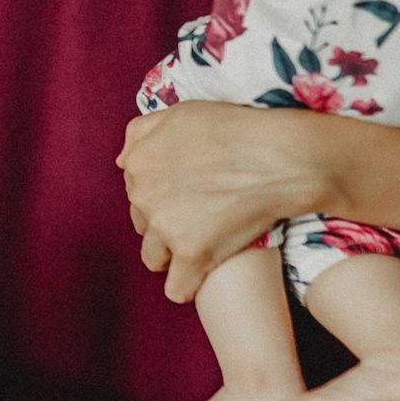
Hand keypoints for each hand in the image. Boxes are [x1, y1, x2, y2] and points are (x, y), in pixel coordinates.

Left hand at [117, 102, 334, 302]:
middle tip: (202, 214)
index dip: (163, 194)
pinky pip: (177, 288)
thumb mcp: (179, 113)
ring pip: (154, 257)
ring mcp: (166, 226)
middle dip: (166, 222)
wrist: (278, 156)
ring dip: (173, 254)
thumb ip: (141, 134)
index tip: (189, 193)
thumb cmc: (235, 129)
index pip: (136, 192)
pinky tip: (204, 272)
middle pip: (143, 224)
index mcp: (138, 163)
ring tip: (203, 243)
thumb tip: (121, 163)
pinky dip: (189, 283)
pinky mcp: (191, 253)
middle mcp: (144, 196)